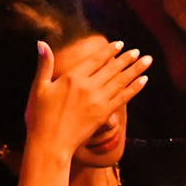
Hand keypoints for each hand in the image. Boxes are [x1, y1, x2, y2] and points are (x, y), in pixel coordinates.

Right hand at [25, 37, 153, 165]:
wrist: (50, 144)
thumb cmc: (40, 117)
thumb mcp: (39, 87)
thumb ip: (44, 64)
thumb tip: (41, 42)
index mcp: (72, 77)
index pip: (95, 59)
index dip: (109, 51)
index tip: (120, 44)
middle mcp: (88, 86)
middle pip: (112, 68)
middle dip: (127, 58)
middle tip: (138, 51)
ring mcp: (98, 100)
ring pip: (121, 81)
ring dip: (136, 70)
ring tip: (147, 61)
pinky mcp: (104, 114)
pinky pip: (123, 98)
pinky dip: (134, 88)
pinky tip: (143, 80)